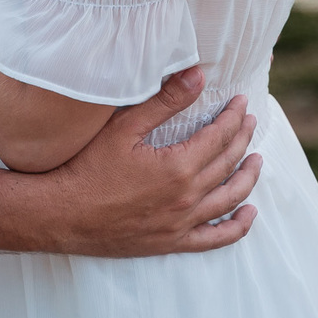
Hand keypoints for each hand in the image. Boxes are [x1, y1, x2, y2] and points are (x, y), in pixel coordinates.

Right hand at [40, 69, 260, 256]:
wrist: (60, 214)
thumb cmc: (86, 166)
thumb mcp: (124, 126)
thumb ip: (165, 101)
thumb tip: (198, 75)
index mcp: (178, 167)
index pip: (220, 136)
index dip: (234, 116)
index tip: (241, 101)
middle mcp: (187, 197)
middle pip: (228, 164)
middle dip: (243, 138)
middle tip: (250, 121)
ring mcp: (182, 223)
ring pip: (230, 199)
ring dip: (248, 177)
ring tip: (256, 159)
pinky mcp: (172, 242)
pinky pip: (215, 239)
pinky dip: (237, 227)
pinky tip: (248, 214)